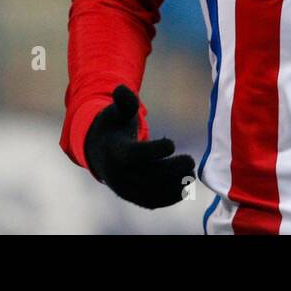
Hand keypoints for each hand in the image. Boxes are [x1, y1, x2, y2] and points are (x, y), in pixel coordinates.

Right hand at [84, 84, 195, 207]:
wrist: (99, 151)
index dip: (155, 151)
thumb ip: (124, 101)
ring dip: (174, 186)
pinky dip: (169, 198)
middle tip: (190, 161)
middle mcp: (118, 175)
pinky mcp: (133, 198)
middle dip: (172, 171)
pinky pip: (152, 202)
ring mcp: (125, 189)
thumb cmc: (113, 126)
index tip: (172, 143)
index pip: (135, 156)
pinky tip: (185, 186)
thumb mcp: (116, 111)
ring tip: (191, 173)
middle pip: (147, 177)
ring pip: (151, 193)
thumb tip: (121, 88)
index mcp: (114, 152)